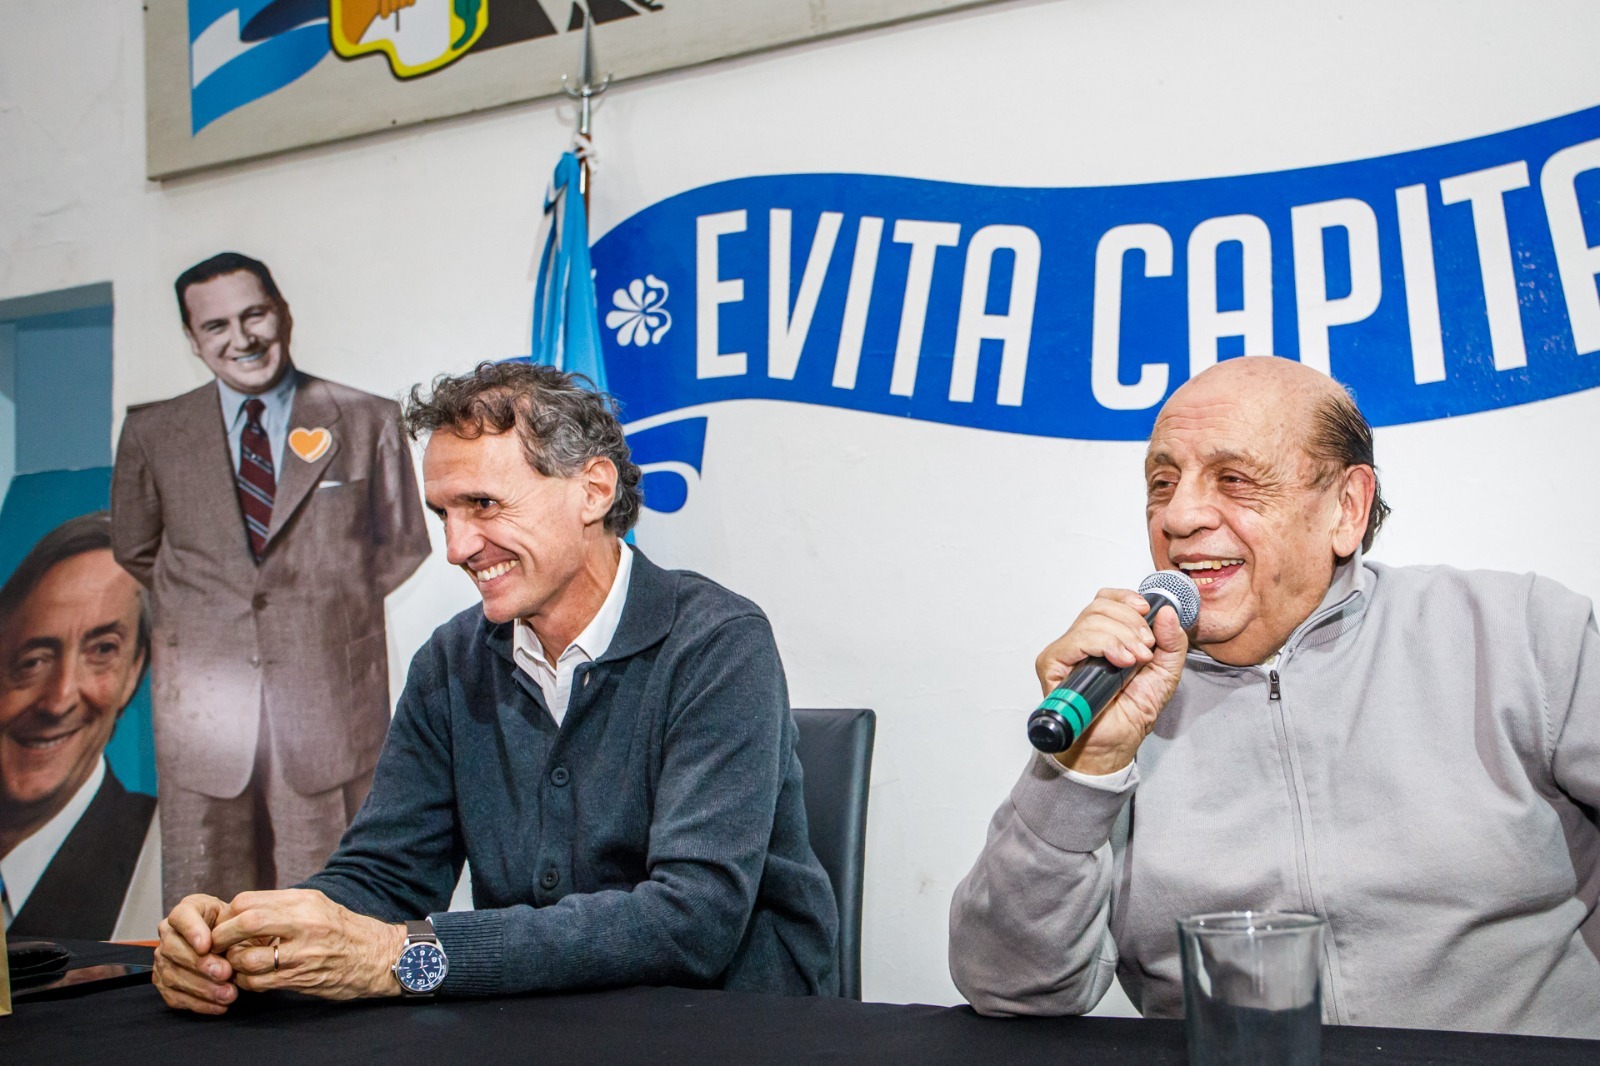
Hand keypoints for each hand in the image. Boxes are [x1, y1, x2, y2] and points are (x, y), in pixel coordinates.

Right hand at [153, 894, 238, 1014]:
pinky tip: (219, 1006)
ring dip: (202, 988)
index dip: (191, 930)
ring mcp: (163, 959)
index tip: (207, 945)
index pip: (181, 915)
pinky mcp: (163, 982)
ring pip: (173, 975)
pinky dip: (198, 1004)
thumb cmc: (234, 928)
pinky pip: (175, 996)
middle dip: (200, 964)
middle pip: (173, 948)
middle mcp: (169, 934)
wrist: (231, 943)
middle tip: (225, 973)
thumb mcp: (238, 918)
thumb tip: (230, 949)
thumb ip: (233, 926)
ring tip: (229, 994)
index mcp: (187, 911)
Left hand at [212, 889, 407, 1000]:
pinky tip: (251, 977)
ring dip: (234, 963)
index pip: (248, 902)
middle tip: (214, 944)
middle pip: (246, 923)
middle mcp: (304, 923)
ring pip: (248, 958)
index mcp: (304, 901)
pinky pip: (260, 982)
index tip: (224, 924)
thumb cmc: (343, 929)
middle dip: (221, 936)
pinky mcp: (302, 978)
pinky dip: (247, 981)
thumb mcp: (316, 905)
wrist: (377, 956)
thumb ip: (281, 906)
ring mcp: (303, 953)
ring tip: (236, 962)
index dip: (228, 914)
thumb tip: (241, 911)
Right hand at [1035, 588, 1188, 775]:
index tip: (1146, 611)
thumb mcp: (1165, 673)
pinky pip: (1076, 640)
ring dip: (1121, 635)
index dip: (1125, 599)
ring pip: (1090, 619)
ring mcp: (1065, 652)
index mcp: (1104, 637)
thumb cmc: (1131, 714)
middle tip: (1146, 647)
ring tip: (1135, 659)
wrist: (1113, 745)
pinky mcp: (1051, 664)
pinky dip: (1103, 644)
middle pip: (1099, 606)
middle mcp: (1082, 642)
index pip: (1105, 600)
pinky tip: (1120, 661)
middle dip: (1130, 621)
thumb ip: (1172, 643)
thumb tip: (1167, 613)